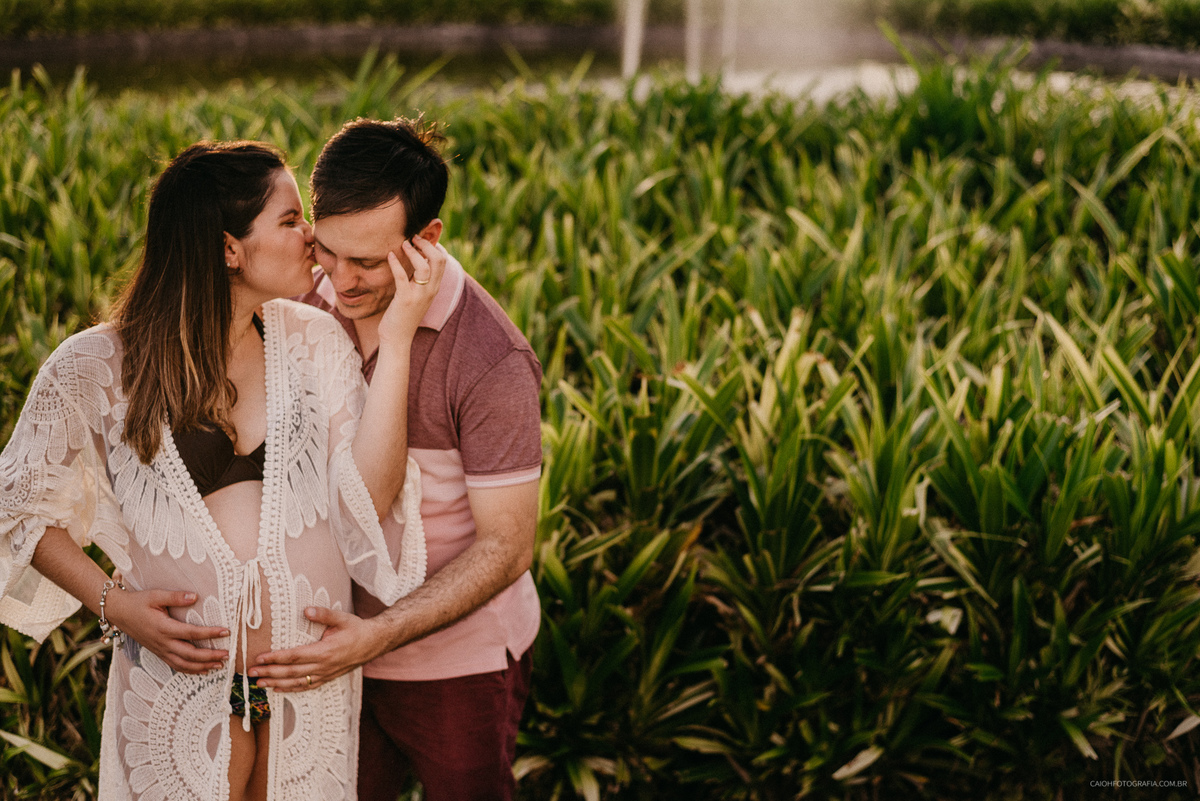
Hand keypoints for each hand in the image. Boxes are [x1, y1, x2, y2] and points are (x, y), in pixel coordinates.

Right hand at [107, 588, 228, 673]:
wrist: (119, 612)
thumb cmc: (139, 602)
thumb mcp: (156, 595)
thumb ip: (176, 597)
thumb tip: (195, 596)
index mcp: (164, 628)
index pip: (191, 633)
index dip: (210, 633)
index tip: (226, 632)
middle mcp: (162, 642)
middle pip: (190, 654)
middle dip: (210, 656)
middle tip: (228, 655)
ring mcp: (160, 650)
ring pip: (183, 664)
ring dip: (202, 666)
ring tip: (220, 665)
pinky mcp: (158, 652)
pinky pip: (175, 665)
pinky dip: (190, 670)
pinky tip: (203, 670)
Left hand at [247, 606, 386, 690]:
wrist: (374, 643)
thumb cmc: (356, 629)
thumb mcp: (341, 618)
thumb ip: (323, 614)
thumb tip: (306, 609)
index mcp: (324, 651)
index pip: (294, 656)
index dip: (275, 657)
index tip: (260, 657)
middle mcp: (323, 666)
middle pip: (291, 672)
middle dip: (269, 672)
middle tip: (250, 672)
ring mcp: (325, 674)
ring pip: (296, 682)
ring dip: (276, 683)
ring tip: (259, 683)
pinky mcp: (327, 678)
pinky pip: (306, 686)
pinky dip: (290, 689)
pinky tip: (278, 689)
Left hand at [376, 238, 445, 347]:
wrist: (398, 338)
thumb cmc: (404, 316)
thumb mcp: (416, 296)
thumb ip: (419, 281)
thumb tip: (414, 263)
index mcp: (434, 288)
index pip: (443, 261)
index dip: (433, 247)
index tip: (420, 241)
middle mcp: (431, 291)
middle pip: (439, 260)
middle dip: (426, 245)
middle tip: (414, 238)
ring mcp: (419, 295)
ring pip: (424, 266)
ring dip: (413, 252)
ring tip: (404, 244)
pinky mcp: (405, 299)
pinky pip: (402, 276)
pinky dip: (396, 263)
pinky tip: (390, 255)